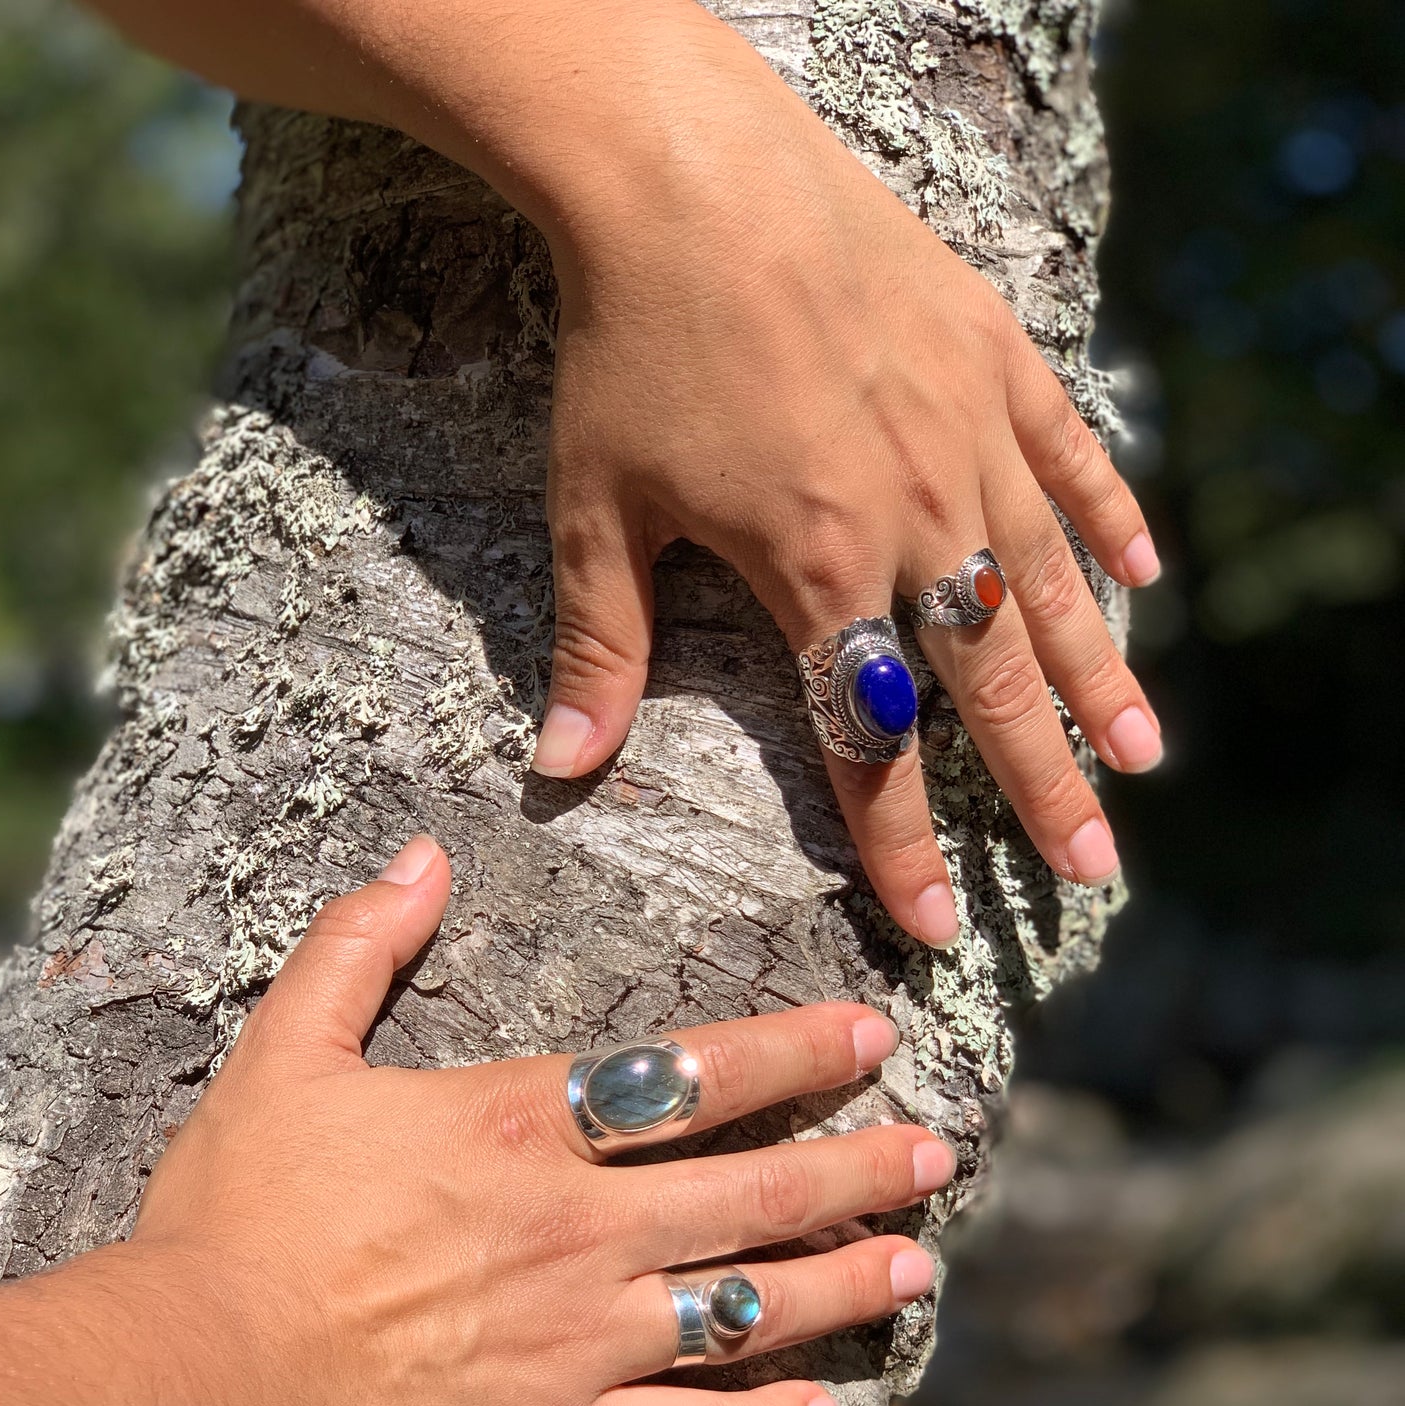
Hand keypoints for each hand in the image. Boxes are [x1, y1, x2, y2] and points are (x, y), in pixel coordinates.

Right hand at [133, 838, 953, 1405]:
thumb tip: (422, 857)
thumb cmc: (240, 1211)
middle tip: (942, 1155)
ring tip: (917, 1270)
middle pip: (756, 1192)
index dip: (796, 1053)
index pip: (696, 1074)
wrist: (202, 1374)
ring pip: (749, 1311)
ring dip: (842, 1288)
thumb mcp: (284, 1050)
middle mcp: (583, 1227)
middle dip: (860, 1170)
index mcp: (526, 1125)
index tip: (873, 1037)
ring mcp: (583, 1338)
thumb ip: (358, 945)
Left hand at [530, 15, 1161, 943]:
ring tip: (1146, 756)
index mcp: (815, 570)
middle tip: (1094, 871)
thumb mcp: (598, 510)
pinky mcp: (991, 357)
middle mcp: (911, 518)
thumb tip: (560, 774)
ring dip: (1099, 678)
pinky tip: (1145, 579)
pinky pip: (1069, 454)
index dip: (903, 849)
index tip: (943, 931)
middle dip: (1043, 789)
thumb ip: (600, 652)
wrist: (683, 173)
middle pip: (991, 685)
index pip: (869, 744)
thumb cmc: (629, 345)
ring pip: (1050, 585)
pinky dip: (1108, 518)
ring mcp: (963, 434)